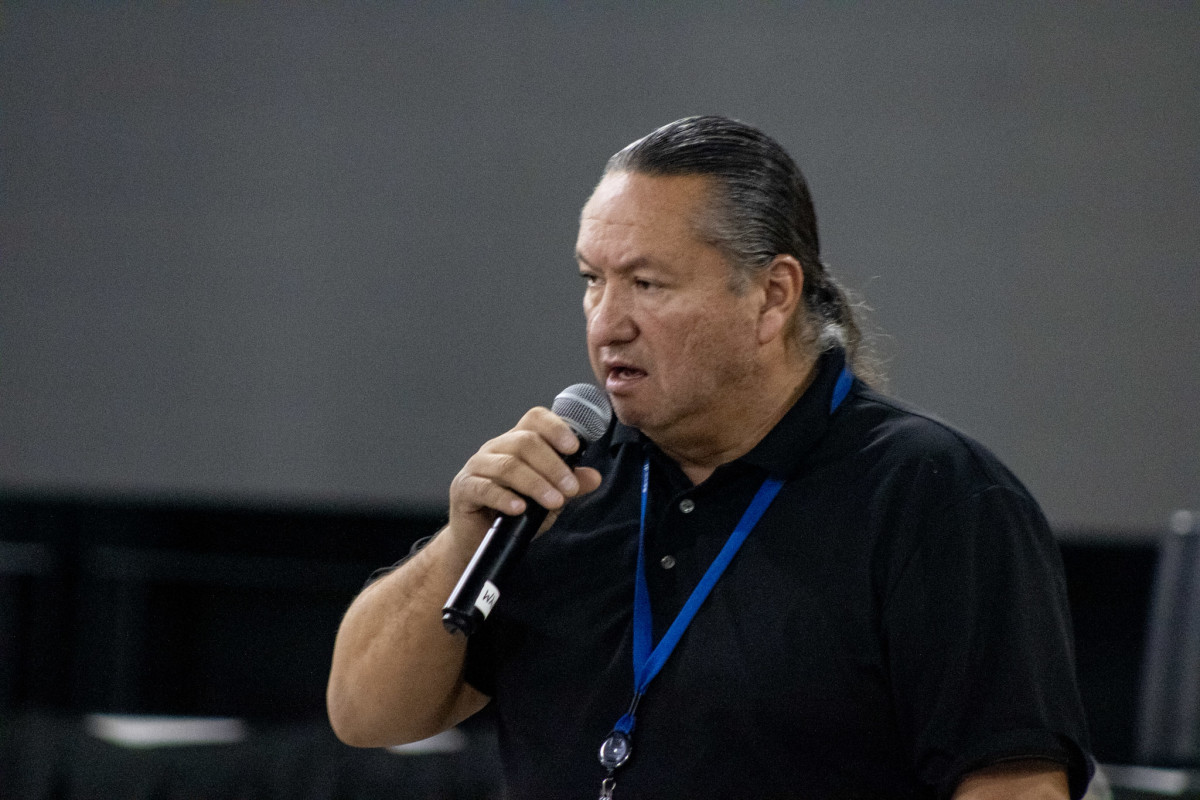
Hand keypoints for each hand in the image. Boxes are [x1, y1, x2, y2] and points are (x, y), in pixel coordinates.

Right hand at [448, 407, 602, 547]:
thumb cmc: (513, 515)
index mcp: (517, 443)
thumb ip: (569, 487)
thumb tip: (594, 477)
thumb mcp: (549, 501)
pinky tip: (519, 508)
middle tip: (570, 488)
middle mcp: (496, 448)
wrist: (478, 541)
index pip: (535, 419)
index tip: (575, 447)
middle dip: (553, 465)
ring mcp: (477, 467)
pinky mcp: (464, 489)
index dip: (555, 428)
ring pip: (508, 465)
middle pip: (525, 442)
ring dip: (535, 483)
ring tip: (554, 502)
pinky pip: (484, 488)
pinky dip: (504, 497)